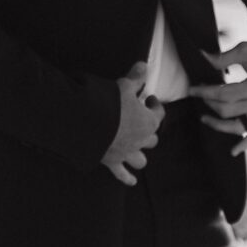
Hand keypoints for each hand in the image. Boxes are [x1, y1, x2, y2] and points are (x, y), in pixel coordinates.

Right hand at [101, 62, 164, 185]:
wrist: (88, 124)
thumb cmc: (108, 103)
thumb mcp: (123, 86)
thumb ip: (135, 77)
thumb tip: (143, 65)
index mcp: (148, 122)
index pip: (159, 114)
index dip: (155, 106)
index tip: (149, 98)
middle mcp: (140, 140)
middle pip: (152, 139)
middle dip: (148, 131)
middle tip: (139, 121)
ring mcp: (127, 153)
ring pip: (141, 159)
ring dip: (140, 154)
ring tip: (137, 149)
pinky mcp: (112, 162)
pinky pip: (122, 174)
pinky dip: (127, 177)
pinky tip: (132, 181)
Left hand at [188, 35, 246, 155]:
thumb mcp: (246, 49)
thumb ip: (222, 58)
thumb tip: (201, 58)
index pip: (224, 95)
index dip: (205, 93)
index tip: (192, 89)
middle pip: (228, 111)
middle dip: (209, 103)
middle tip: (199, 93)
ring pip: (239, 127)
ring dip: (220, 125)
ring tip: (204, 118)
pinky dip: (245, 143)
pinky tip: (233, 151)